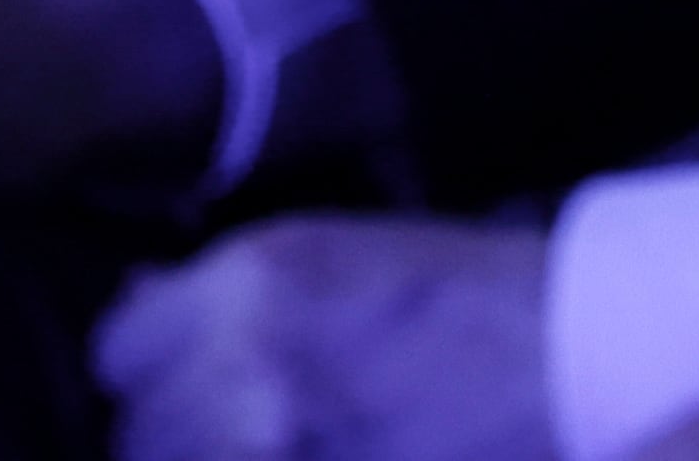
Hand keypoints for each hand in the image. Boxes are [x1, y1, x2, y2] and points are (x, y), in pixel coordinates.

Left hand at [92, 215, 557, 460]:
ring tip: (281, 443)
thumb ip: (226, 292)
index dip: (150, 371)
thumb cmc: (466, 301)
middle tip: (231, 430)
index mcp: (251, 284)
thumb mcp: (335, 258)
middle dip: (177, 436)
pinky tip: (305, 456)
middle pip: (140, 436)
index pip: (118, 351)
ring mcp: (279, 449)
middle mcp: (249, 368)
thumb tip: (139, 308)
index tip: (182, 385)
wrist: (580, 361)